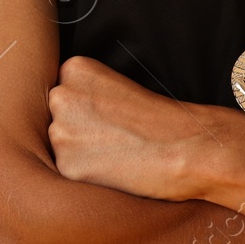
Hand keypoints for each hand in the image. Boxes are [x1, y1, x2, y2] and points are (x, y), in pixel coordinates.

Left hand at [46, 55, 223, 200]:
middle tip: (114, 135)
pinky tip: (114, 169)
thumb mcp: (118, 86)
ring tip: (117, 152)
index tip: (110, 114)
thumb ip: (84, 93)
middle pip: (55, 116)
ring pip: (59, 145)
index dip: (86, 107)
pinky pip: (67, 172)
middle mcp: (61, 96)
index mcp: (74, 68)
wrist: (190, 147)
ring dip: (79, 152)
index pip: (62, 90)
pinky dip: (86, 175)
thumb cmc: (162, 118)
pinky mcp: (67, 167)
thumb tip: (59, 115)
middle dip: (76, 128)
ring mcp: (61, 133)